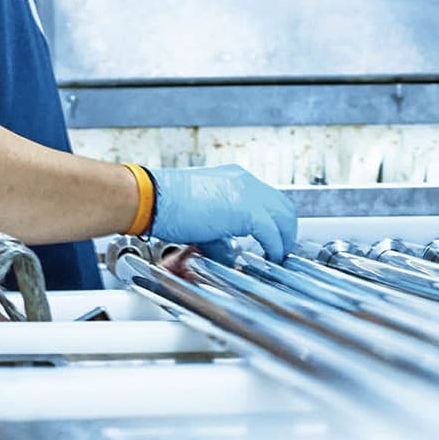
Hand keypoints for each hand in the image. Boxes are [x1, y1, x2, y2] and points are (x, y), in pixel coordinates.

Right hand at [148, 164, 302, 260]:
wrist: (152, 198)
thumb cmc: (167, 205)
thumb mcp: (203, 218)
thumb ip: (221, 236)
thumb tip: (228, 255)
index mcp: (235, 180)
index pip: (269, 199)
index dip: (276, 222)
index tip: (274, 239)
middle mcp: (245, 182)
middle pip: (283, 207)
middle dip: (286, 231)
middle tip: (281, 251)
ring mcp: (248, 194)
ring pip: (284, 217)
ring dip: (284, 239)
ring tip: (277, 257)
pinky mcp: (246, 211)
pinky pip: (272, 233)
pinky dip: (275, 248)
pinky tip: (270, 259)